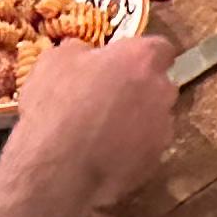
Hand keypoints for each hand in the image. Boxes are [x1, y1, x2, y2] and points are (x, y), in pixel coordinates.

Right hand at [0, 32, 178, 210]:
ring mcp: (162, 129)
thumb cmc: (56, 105)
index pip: (160, 48)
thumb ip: (79, 51)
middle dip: (139, 88)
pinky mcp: (155, 161)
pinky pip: (147, 148)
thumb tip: (83, 52)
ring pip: (155, 118)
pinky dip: (132, 149)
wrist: (58, 168)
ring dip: (137, 120)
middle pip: (159, 84)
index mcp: (140, 59)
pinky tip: (104, 155)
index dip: (141, 55)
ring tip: (103, 132)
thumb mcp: (54, 61)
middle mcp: (161, 91)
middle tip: (107, 97)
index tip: (122, 62)